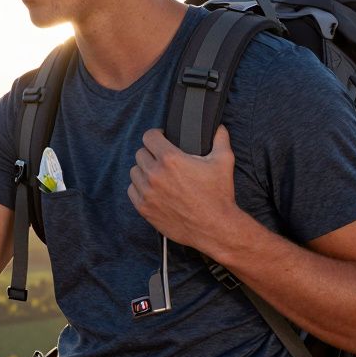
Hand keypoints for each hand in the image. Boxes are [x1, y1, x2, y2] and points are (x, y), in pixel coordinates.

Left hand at [127, 125, 243, 255]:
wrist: (215, 228)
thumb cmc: (219, 195)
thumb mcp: (224, 161)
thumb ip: (220, 139)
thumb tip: (218, 128)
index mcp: (171, 159)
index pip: (149, 137)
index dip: (156, 135)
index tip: (161, 139)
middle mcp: (155, 174)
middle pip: (140, 153)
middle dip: (151, 153)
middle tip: (162, 159)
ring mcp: (147, 192)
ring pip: (134, 172)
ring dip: (144, 170)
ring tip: (157, 174)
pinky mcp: (144, 208)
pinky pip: (132, 190)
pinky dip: (139, 188)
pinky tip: (152, 189)